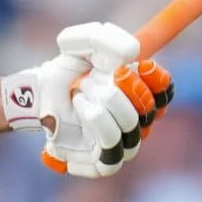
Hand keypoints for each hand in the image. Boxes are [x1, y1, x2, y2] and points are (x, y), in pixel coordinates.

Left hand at [2, 21, 172, 177]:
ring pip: (131, 129)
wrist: (38, 96)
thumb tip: (133, 52)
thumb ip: (105, 38)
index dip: (158, 81)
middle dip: (122, 89)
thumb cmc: (65, 72)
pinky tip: (80, 109)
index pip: (163, 94)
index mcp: (140, 96)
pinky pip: (112, 152)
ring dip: (105, 106)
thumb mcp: (79, 43)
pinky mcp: (103, 164)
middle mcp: (135, 122)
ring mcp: (121, 145)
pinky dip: (96, 123)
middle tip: (96, 78)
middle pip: (148, 110)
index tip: (141, 65)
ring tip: (80, 94)